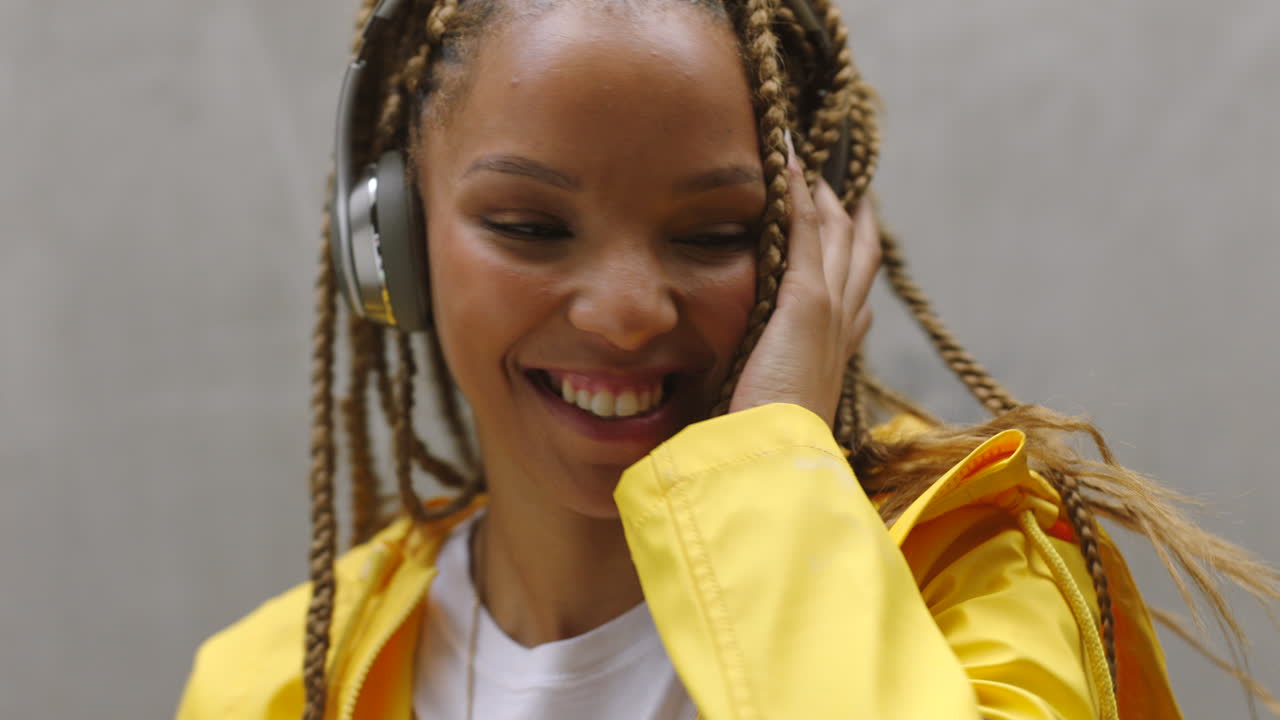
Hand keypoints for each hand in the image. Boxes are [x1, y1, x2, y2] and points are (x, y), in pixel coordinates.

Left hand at [728, 142, 879, 427]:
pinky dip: (798, 194)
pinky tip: (787, 163)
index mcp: (834, 356)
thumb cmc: (760, 447)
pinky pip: (805, 230)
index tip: (845, 239)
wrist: (774, 459)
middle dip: (851, 219)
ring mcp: (829, 309)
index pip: (854, 299)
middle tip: (839, 186)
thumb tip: (721, 391)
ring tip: (807, 164)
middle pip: (858, 256)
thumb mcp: (763, 409)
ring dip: (822, 195)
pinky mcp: (806, 299)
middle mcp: (841, 327)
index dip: (852, 265)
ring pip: (836, 235)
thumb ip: (755, 388)